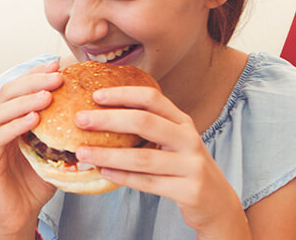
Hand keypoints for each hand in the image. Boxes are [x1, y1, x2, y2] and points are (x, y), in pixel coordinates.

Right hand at [0, 61, 62, 237]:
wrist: (19, 216)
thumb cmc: (35, 184)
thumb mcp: (55, 153)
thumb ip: (65, 133)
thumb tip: (94, 114)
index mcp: (11, 121)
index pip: (20, 89)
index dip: (36, 73)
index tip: (58, 64)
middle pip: (8, 93)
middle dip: (32, 81)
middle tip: (56, 76)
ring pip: (1, 111)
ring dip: (25, 100)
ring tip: (46, 95)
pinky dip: (15, 125)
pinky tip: (33, 119)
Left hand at [72, 86, 248, 236]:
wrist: (216, 202)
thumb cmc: (184, 167)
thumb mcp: (172, 141)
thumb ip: (148, 128)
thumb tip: (102, 114)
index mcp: (181, 122)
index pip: (152, 98)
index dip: (123, 94)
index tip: (96, 95)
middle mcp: (189, 139)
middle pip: (145, 122)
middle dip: (109, 119)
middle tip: (80, 119)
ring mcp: (191, 165)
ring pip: (143, 157)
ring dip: (109, 154)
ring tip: (82, 152)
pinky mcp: (189, 190)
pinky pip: (149, 183)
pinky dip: (124, 177)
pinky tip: (103, 172)